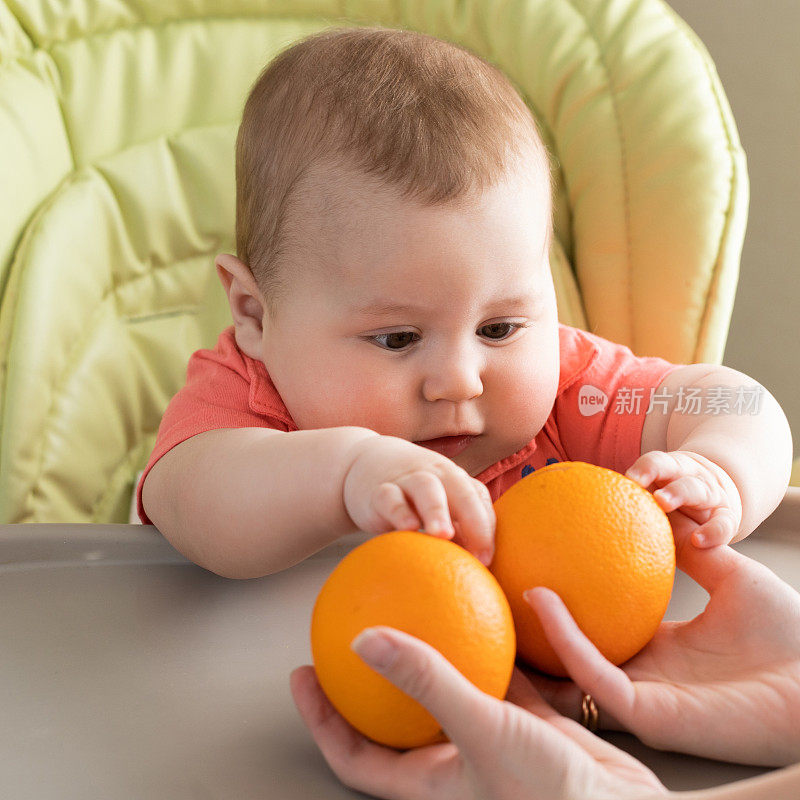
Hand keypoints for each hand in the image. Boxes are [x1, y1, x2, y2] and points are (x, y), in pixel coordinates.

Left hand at [290, 630, 665, 799]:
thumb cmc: (552, 793)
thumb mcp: (482, 729)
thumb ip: (426, 681)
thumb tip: (363, 640)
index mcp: (432, 780)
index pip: (357, 755)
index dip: (322, 719)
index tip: (303, 672)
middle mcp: (456, 761)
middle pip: (395, 719)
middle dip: (370, 680)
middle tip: (352, 630)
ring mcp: (494, 739)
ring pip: (450, 691)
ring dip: (432, 656)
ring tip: (415, 608)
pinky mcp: (532, 722)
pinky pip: (502, 675)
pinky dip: (493, 647)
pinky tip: (489, 609)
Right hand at [343, 434, 494, 564]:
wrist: (366, 463)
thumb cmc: (413, 496)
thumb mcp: (439, 504)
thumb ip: (459, 529)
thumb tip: (480, 569)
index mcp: (455, 480)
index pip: (478, 499)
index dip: (486, 529)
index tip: (486, 561)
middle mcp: (436, 475)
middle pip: (460, 489)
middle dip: (473, 518)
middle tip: (478, 554)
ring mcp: (407, 480)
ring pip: (426, 487)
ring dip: (437, 510)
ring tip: (443, 535)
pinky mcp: (378, 491)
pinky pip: (389, 497)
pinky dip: (399, 511)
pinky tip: (407, 529)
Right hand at [517, 512, 799, 766]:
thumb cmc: (786, 632)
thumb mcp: (726, 573)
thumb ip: (686, 546)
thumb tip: (652, 502)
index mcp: (657, 655)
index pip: (597, 634)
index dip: (564, 609)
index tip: (535, 569)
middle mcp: (641, 679)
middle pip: (569, 661)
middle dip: (530, 634)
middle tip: (498, 589)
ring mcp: (640, 699)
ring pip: (566, 672)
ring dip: (531, 635)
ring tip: (504, 590)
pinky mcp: (647, 715)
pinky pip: (592, 672)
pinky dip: (562, 636)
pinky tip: (541, 598)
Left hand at [625, 449, 742, 546]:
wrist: (716, 495)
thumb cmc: (673, 500)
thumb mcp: (655, 490)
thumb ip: (629, 497)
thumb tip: (584, 512)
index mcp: (672, 468)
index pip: (659, 461)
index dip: (646, 469)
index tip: (630, 478)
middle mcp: (693, 477)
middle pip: (681, 474)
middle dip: (666, 482)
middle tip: (653, 495)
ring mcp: (713, 496)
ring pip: (702, 491)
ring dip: (682, 494)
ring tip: (664, 503)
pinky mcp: (728, 517)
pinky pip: (725, 525)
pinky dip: (714, 532)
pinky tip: (700, 541)